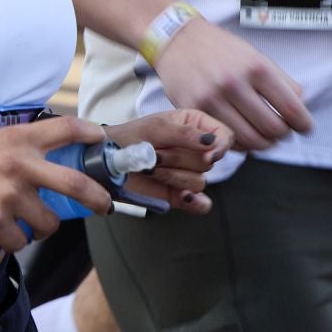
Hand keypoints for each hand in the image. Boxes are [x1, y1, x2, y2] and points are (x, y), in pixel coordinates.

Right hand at [0, 116, 113, 254]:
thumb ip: (20, 148)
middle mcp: (18, 165)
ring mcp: (8, 195)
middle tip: (104, 205)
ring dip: (40, 228)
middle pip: (75, 184)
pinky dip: (12, 241)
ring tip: (23, 222)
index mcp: (17, 140)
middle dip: (97, 198)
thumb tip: (51, 164)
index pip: (64, 128)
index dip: (89, 133)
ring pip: (47, 223)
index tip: (101, 140)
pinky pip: (19, 241)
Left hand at [102, 109, 231, 214]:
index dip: (221, 145)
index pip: (225, 136)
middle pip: (209, 161)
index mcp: (195, 126)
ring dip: (172, 175)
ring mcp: (188, 173)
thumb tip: (212, 142)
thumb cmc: (130, 137)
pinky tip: (181, 195)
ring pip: (199, 181)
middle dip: (180, 158)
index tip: (210, 153)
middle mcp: (195, 150)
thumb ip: (186, 134)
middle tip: (157, 152)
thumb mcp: (156, 128)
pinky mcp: (181, 194)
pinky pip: (201, 204)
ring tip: (151, 166)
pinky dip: (193, 202)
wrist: (107, 161)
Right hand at [150, 19, 312, 153]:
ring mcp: (212, 99)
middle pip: (273, 129)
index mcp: (255, 67)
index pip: (291, 108)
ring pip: (251, 141)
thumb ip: (282, 81)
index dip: (303, 124)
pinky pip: (226, 140)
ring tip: (264, 136)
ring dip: (264, 144)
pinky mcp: (195, 110)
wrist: (176, 39)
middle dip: (283, 135)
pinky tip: (243, 133)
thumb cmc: (220, 48)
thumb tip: (302, 107)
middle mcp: (233, 83)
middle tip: (282, 131)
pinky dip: (241, 144)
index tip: (305, 127)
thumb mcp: (255, 55)